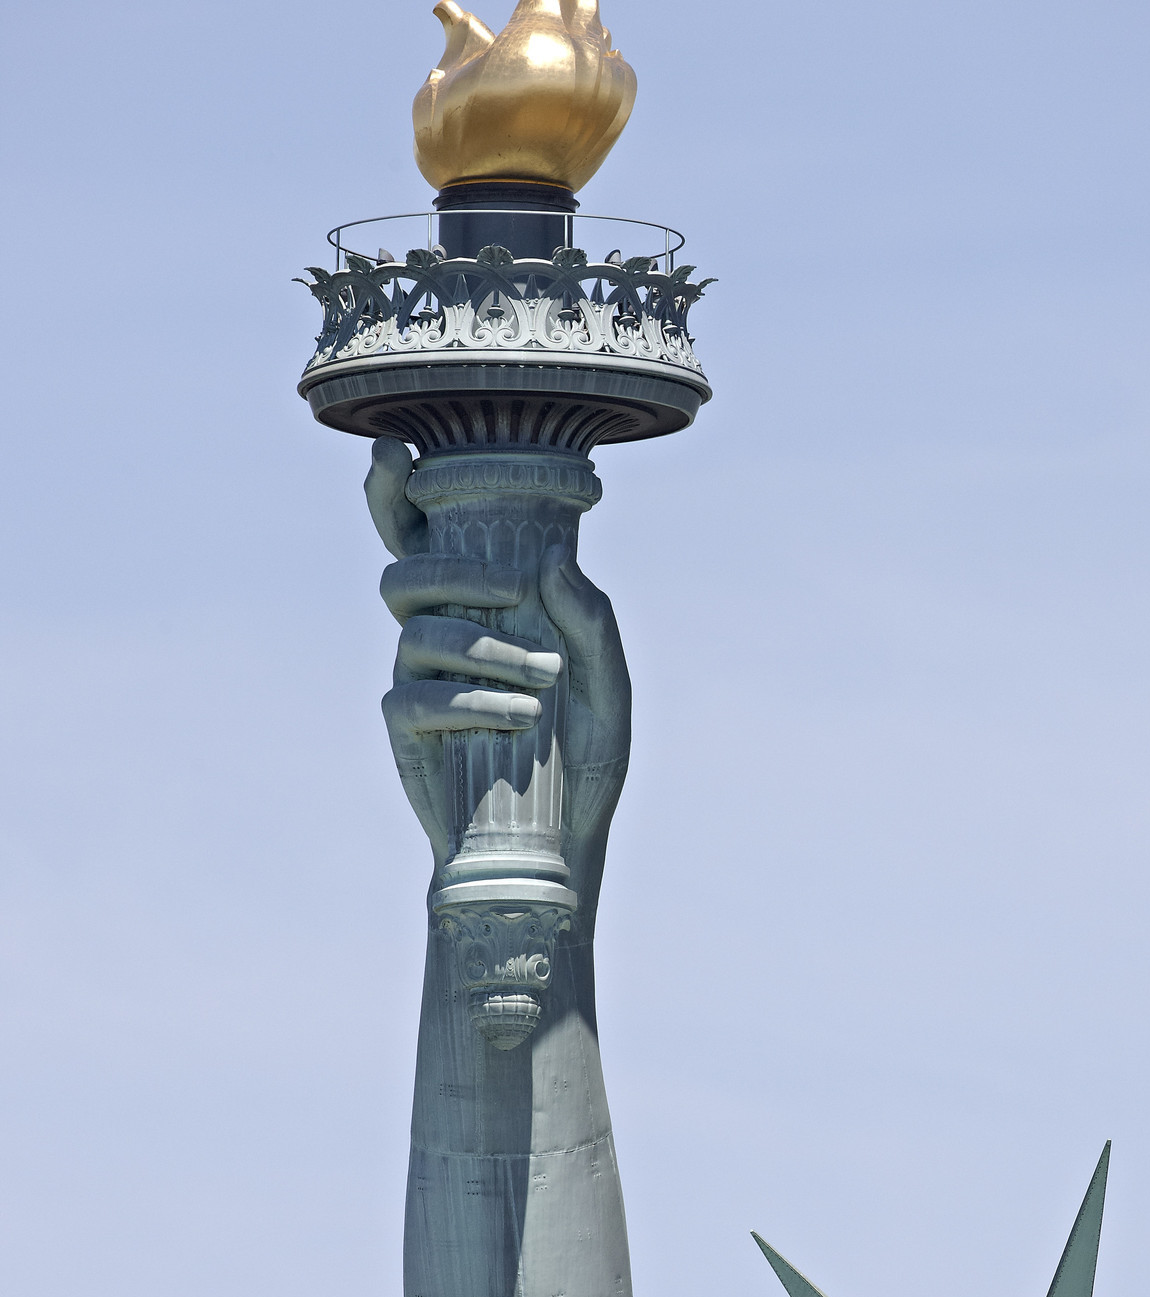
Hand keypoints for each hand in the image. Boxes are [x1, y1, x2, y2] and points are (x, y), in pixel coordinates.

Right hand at [365, 440, 632, 924]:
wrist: (561, 846)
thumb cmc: (586, 761)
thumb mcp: (609, 689)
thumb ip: (592, 623)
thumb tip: (557, 562)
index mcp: (482, 607)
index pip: (425, 536)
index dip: (394, 490)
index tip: (392, 450)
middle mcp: (439, 634)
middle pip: (402, 568)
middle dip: (450, 566)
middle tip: (510, 589)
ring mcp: (416, 681)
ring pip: (416, 629)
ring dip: (484, 648)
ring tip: (541, 685)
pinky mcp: (404, 731)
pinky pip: (414, 695)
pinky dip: (472, 700)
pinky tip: (518, 719)